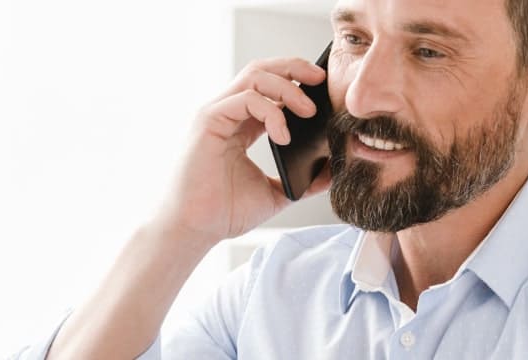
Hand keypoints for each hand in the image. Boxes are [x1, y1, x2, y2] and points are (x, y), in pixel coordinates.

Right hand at [151, 57, 333, 246]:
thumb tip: (333, 172)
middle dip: (294, 67)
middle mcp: (227, 113)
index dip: (297, 82)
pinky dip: (271, 112)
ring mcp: (216, 113)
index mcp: (241, 125)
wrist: (195, 229)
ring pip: (255, 76)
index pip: (269, 88)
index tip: (324, 89)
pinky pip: (246, 99)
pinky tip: (283, 136)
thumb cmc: (224, 212)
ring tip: (308, 111)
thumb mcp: (277, 193)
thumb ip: (304, 180)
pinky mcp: (208, 120)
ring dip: (287, 87)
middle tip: (321, 79)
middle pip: (262, 71)